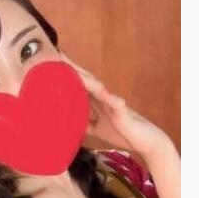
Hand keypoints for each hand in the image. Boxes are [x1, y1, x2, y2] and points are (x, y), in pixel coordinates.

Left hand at [59, 52, 173, 161]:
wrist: (147, 142)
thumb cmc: (123, 134)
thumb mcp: (98, 130)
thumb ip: (86, 123)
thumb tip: (68, 123)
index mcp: (97, 103)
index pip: (79, 86)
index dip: (67, 77)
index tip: (51, 65)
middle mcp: (104, 99)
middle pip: (86, 81)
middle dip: (72, 69)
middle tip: (57, 55)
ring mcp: (114, 103)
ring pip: (98, 88)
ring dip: (86, 79)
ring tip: (72, 69)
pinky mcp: (124, 112)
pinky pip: (116, 103)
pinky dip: (108, 97)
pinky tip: (100, 90)